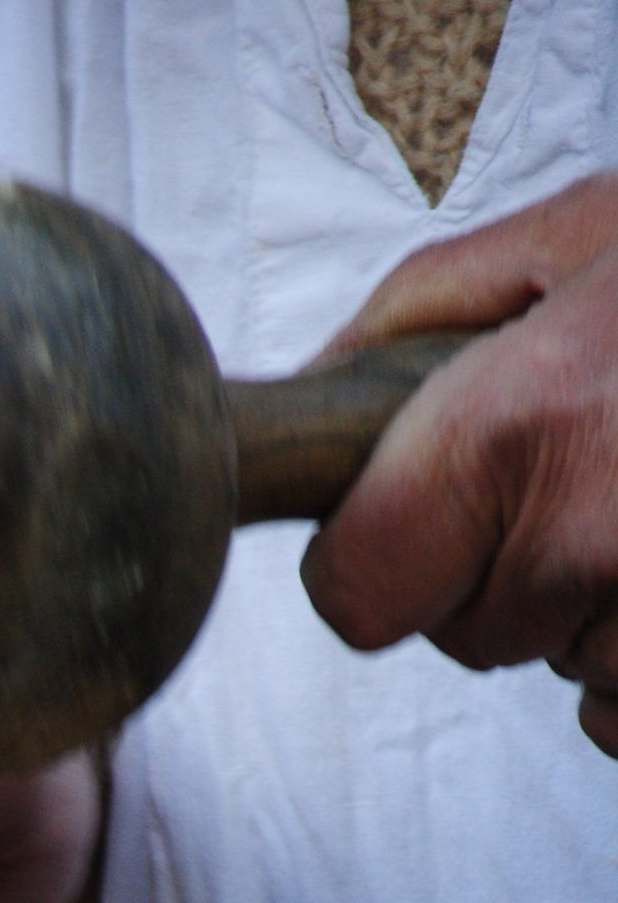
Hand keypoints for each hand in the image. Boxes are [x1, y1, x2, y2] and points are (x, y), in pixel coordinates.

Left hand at [300, 174, 617, 752]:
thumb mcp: (582, 234)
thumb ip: (421, 315)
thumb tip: (313, 403)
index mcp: (517, 430)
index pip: (353, 596)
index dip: (377, 556)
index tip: (421, 514)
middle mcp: (588, 541)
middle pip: (460, 635)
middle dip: (503, 564)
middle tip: (596, 459)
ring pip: (559, 668)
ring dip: (596, 602)